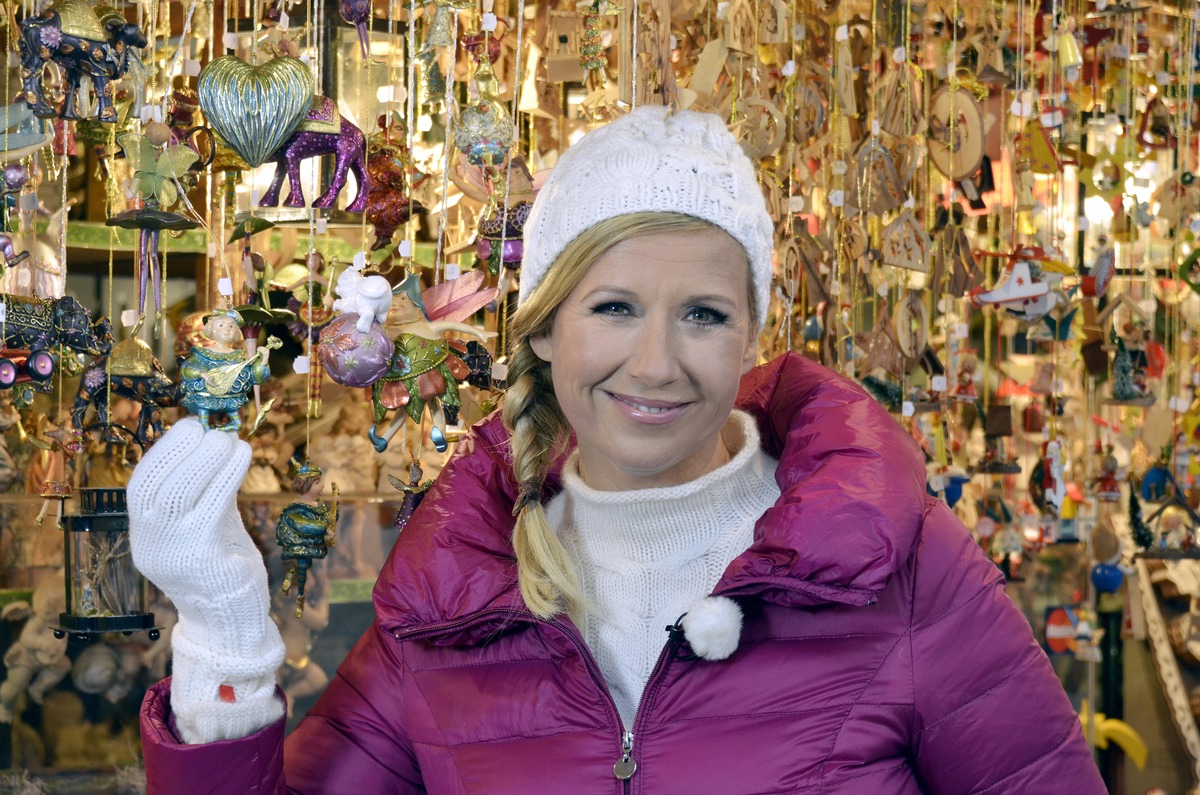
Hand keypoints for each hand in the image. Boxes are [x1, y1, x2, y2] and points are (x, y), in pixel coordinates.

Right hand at [128, 417, 283, 742]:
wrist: (232, 619)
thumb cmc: (221, 565)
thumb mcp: (204, 526)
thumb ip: (202, 493)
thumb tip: (213, 444)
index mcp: (146, 537)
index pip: (139, 488)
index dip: (162, 453)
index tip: (187, 427)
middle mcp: (152, 546)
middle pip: (154, 486)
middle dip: (182, 450)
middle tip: (210, 429)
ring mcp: (174, 553)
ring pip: (180, 491)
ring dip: (206, 457)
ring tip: (230, 440)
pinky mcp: (203, 558)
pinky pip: (210, 506)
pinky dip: (227, 474)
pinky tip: (242, 456)